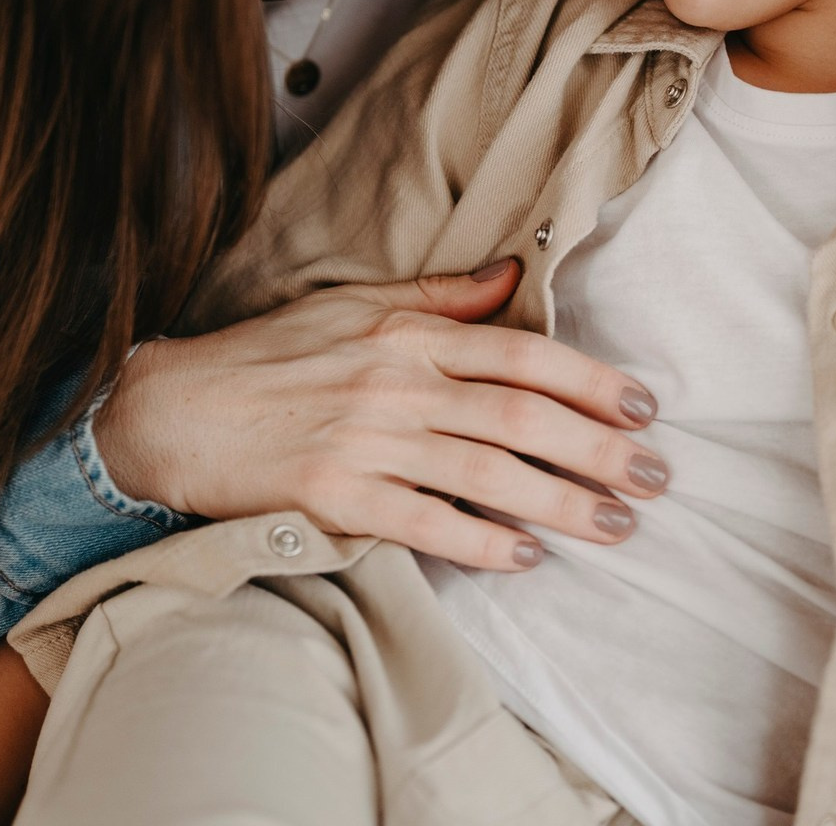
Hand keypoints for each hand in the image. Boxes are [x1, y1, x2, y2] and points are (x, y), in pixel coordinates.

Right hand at [96, 260, 667, 570]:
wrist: (178, 411)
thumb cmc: (272, 355)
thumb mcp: (356, 305)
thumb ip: (442, 297)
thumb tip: (514, 275)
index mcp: (408, 335)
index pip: (522, 353)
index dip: (591, 381)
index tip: (642, 406)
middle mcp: (397, 385)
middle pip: (521, 417)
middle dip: (600, 449)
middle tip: (657, 475)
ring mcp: (367, 443)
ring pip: (488, 474)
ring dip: (562, 503)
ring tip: (617, 525)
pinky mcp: (337, 499)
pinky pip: (427, 524)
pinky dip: (482, 544)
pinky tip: (526, 558)